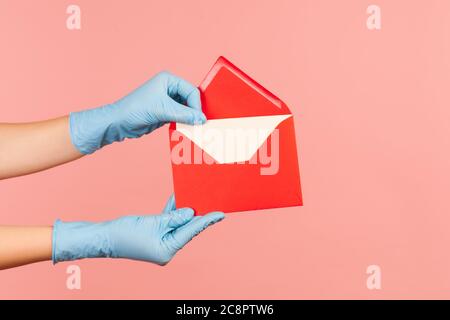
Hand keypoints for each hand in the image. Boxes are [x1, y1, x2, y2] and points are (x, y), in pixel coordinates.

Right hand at [52, 195, 224, 264]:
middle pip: (186, 228)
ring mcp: (161, 244)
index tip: (221, 214)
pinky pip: (167, 223)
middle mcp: (167, 249)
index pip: (191, 232)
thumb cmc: (125, 233)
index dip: (206, 221)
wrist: (103, 239)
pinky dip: (172, 212)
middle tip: (211, 200)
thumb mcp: (152, 223)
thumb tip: (191, 212)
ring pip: (177, 224)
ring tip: (195, 195)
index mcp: (167, 250)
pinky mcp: (155, 237)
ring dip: (184, 210)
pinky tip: (177, 198)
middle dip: (196, 214)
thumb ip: (174, 217)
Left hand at [69, 71, 205, 153]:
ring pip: (186, 109)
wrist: (119, 122)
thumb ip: (184, 114)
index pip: (191, 91)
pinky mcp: (165, 112)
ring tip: (193, 128)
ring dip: (190, 119)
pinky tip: (185, 130)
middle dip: (194, 112)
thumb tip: (202, 119)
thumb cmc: (135, 109)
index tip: (199, 119)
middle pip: (191, 100)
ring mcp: (167, 101)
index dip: (196, 105)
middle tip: (199, 125)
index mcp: (168, 80)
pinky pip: (180, 117)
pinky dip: (184, 123)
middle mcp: (169, 88)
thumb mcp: (162, 110)